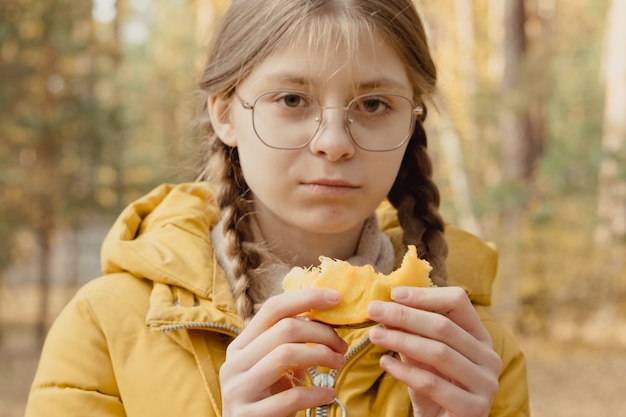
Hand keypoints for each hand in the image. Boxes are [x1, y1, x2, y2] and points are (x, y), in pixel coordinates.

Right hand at [220, 289, 347, 416]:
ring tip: (338, 363)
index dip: (306, 298)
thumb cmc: (268, 399)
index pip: (273, 308)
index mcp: (240, 346)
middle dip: (321, 332)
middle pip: (284, 329)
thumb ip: (291, 342)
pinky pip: (290, 397)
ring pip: (285, 355)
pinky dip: (316, 393)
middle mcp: (233, 363)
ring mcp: (238, 389)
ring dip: (321, 356)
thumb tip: (326, 313)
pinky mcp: (248, 416)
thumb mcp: (275, 367)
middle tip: (341, 345)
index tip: (336, 297)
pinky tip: (329, 393)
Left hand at [366, 286, 501, 416]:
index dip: (426, 295)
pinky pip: (433, 384)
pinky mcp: (473, 409)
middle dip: (404, 316)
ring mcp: (485, 385)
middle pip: (444, 327)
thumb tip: (386, 308)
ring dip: (401, 340)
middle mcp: (489, 359)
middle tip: (374, 310)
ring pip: (439, 353)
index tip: (394, 293)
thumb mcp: (422, 358)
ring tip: (374, 335)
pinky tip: (385, 363)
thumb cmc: (433, 391)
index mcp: (480, 338)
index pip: (459, 302)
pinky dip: (405, 372)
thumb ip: (411, 334)